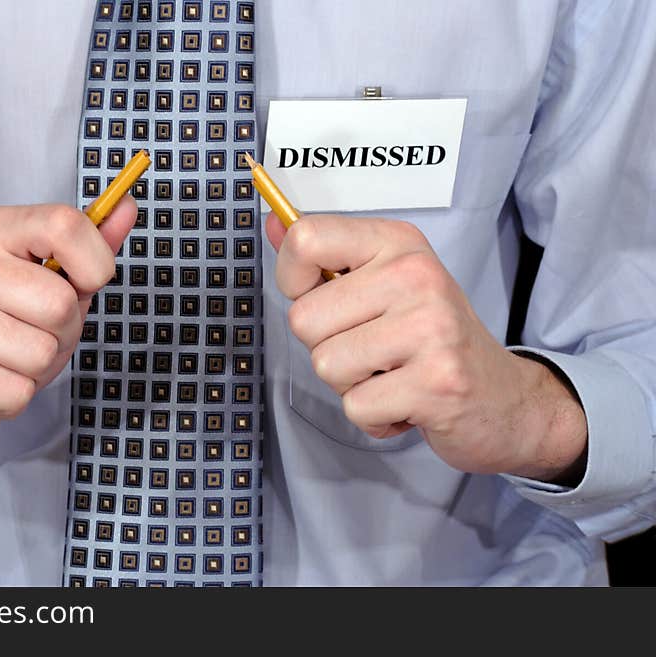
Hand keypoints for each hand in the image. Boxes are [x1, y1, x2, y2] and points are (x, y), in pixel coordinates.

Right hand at [0, 197, 136, 466]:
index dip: (96, 263)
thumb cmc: (1, 329)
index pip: (63, 225)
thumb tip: (127, 206)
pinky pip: (18, 391)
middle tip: (33, 334)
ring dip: (39, 368)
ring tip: (8, 359)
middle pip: (60, 303)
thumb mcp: (50, 283)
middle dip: (64, 332)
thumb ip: (89, 248)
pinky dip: (16, 398)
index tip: (87, 282)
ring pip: (41, 352)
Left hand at [266, 213, 587, 481]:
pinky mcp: (438, 382)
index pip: (306, 240)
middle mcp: (415, 275)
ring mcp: (431, 328)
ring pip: (326, 365)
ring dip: (351, 384)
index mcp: (397, 243)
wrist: (504, 396)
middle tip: (373, 349)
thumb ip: (324, 256)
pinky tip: (406, 401)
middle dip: (326, 346)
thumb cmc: (432, 337)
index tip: (319, 295)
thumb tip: (274, 221)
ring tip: (391, 374)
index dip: (293, 279)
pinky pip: (356, 407)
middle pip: (303, 319)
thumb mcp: (383, 281)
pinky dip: (374, 417)